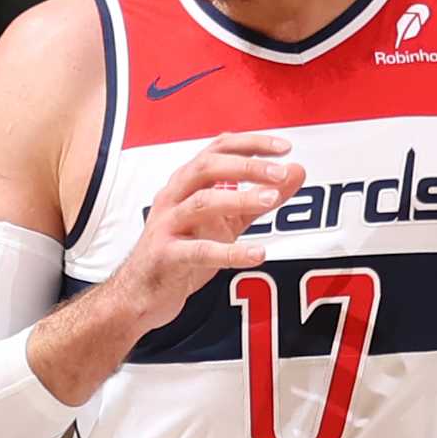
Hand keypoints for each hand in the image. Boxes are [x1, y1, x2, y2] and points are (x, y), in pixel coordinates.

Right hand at [111, 134, 304, 330]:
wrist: (141, 293)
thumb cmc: (181, 251)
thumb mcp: (225, 223)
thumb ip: (258, 199)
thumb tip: (295, 173)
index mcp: (187, 182)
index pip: (218, 148)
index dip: (251, 144)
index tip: (284, 148)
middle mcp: (174, 196)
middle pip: (208, 166)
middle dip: (247, 166)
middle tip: (281, 173)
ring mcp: (167, 225)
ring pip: (202, 202)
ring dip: (239, 199)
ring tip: (271, 200)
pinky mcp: (165, 256)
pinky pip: (199, 252)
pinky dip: (230, 252)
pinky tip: (257, 254)